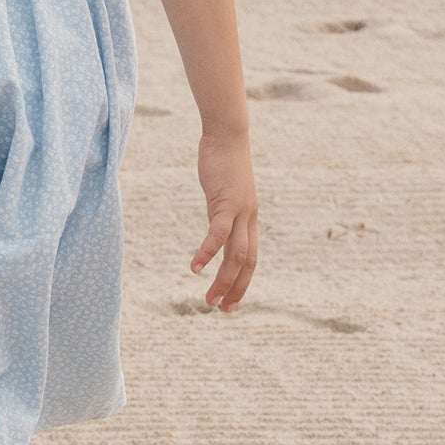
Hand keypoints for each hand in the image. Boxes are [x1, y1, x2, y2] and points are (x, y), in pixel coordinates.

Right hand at [192, 130, 257, 311]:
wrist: (227, 136)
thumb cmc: (222, 160)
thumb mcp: (223, 191)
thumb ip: (221, 209)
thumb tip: (216, 218)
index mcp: (248, 219)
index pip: (250, 258)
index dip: (242, 281)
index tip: (230, 301)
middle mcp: (249, 219)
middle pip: (246, 262)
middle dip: (235, 288)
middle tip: (221, 309)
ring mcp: (240, 212)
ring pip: (236, 255)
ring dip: (223, 280)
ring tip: (209, 300)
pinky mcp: (226, 203)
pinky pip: (218, 235)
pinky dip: (207, 253)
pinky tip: (194, 268)